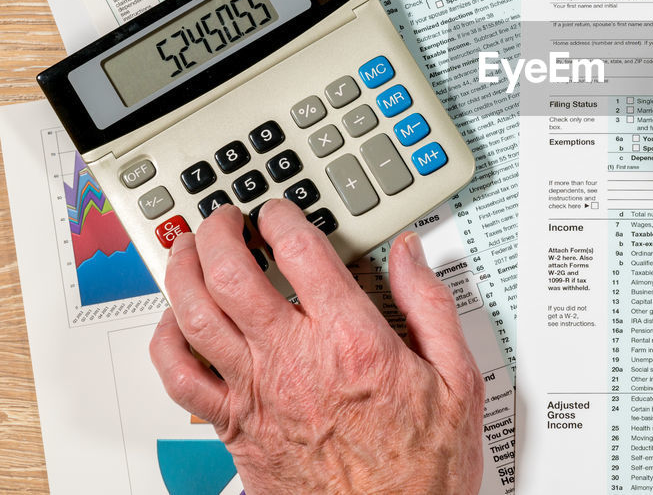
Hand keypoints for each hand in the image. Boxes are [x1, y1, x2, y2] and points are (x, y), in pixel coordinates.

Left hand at [150, 200, 484, 494]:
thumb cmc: (422, 470)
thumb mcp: (459, 379)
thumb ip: (431, 305)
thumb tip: (411, 255)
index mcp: (352, 340)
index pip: (299, 251)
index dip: (283, 215)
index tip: (282, 210)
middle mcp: (295, 361)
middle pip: (231, 272)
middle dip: (221, 230)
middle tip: (227, 217)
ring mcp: (257, 394)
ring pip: (195, 314)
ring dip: (186, 270)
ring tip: (193, 249)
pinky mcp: (235, 429)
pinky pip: (179, 377)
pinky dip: (166, 340)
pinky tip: (175, 323)